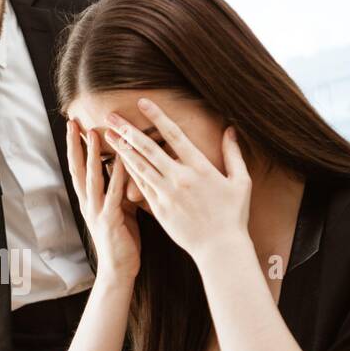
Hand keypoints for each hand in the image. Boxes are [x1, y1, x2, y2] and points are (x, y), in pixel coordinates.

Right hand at [66, 117, 140, 281]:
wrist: (118, 270)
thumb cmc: (122, 241)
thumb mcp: (119, 210)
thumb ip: (119, 190)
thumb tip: (125, 170)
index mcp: (88, 202)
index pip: (78, 169)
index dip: (75, 148)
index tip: (74, 128)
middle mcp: (88, 204)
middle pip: (78, 169)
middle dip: (75, 145)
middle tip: (73, 123)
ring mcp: (97, 212)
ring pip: (92, 178)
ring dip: (93, 155)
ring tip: (94, 133)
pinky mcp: (110, 220)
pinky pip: (114, 193)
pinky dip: (118, 175)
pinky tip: (123, 159)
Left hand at [105, 98, 250, 263]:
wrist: (220, 248)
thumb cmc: (234, 215)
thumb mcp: (241, 182)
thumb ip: (233, 154)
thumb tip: (230, 130)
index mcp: (200, 167)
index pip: (175, 135)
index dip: (157, 116)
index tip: (142, 102)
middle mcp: (180, 178)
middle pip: (149, 148)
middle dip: (128, 130)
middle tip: (110, 116)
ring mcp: (167, 194)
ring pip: (139, 166)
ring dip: (122, 149)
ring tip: (108, 135)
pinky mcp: (159, 209)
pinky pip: (141, 187)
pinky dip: (128, 173)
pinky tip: (118, 162)